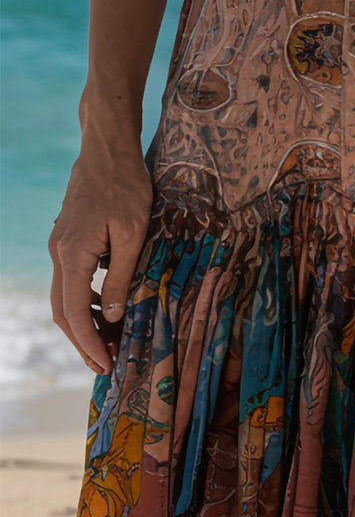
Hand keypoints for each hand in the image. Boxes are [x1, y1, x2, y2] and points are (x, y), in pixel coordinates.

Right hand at [48, 141, 152, 375]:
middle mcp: (59, 253)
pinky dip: (85, 299)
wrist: (107, 150)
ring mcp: (60, 246)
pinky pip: (72, 279)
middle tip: (104, 365)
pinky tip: (105, 308)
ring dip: (84, 322)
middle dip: (83, 341)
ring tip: (110, 341)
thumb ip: (121, 276)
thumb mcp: (133, 235)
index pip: (72, 313)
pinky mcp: (69, 239)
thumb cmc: (126, 187)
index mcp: (72, 255)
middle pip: (62, 310)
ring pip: (64, 296)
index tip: (104, 365)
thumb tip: (111, 315)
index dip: (88, 343)